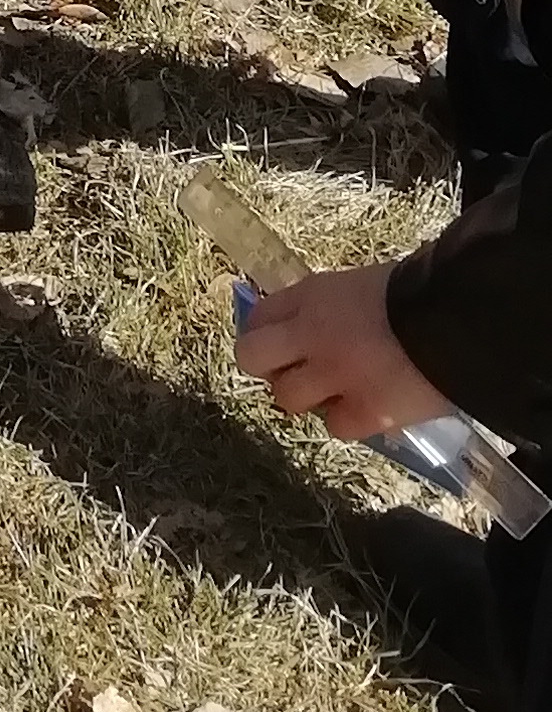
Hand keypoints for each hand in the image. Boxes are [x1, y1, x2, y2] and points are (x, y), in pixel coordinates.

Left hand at [234, 260, 446, 440]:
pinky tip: (367, 407)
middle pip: (250, 357)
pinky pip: (335, 426)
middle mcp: (311, 335)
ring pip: (287, 398)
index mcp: (312, 295)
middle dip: (266, 366)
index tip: (278, 342)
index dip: (264, 332)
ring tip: (335, 391)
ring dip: (307, 397)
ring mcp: (334, 377)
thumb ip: (328, 305)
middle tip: (291, 372)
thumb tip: (305, 326)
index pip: (258, 315)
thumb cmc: (418, 293)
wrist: (460, 321)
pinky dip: (347, 420)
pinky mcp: (364, 413)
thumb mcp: (361, 285)